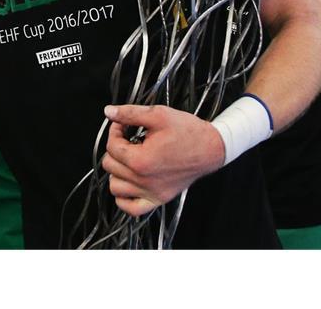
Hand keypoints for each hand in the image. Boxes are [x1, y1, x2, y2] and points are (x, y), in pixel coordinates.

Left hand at [101, 104, 223, 215]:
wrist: (211, 147)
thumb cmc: (189, 132)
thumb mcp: (158, 115)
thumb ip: (130, 113)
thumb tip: (109, 112)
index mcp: (141, 160)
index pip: (112, 146)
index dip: (115, 131)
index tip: (123, 125)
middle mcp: (144, 181)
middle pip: (110, 165)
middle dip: (116, 149)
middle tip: (128, 139)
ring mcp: (152, 193)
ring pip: (115, 187)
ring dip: (117, 172)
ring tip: (129, 159)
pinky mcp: (159, 199)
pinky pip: (131, 208)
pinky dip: (124, 198)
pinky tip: (129, 183)